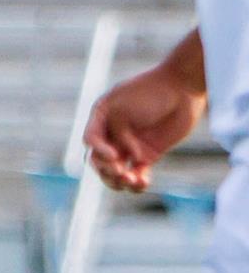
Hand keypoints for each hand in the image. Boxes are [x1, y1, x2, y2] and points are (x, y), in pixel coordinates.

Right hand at [84, 64, 205, 192]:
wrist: (182, 89)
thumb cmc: (149, 92)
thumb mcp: (123, 106)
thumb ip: (117, 131)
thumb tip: (129, 156)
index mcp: (101, 119)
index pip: (91, 141)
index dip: (99, 152)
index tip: (114, 156)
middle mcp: (112, 134)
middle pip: (99, 160)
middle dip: (106, 169)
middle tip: (120, 171)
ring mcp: (129, 145)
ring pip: (116, 171)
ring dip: (119, 181)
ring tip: (130, 180)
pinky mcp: (147, 154)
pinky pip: (137, 173)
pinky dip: (137, 182)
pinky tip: (142, 183)